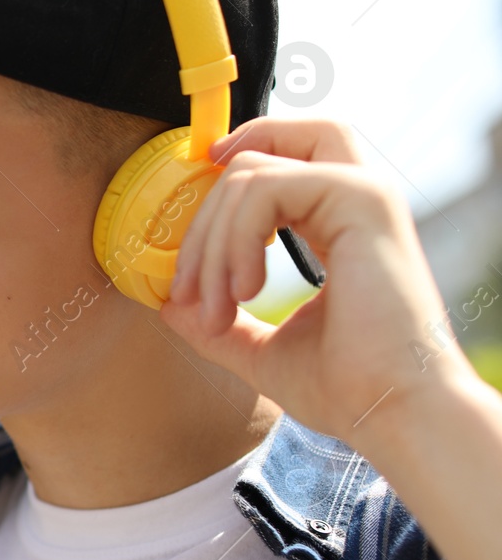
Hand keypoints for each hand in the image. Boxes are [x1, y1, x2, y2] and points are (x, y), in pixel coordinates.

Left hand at [158, 116, 481, 443]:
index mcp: (339, 222)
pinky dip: (236, 239)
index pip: (282, 157)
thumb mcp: (262, 350)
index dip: (230, 166)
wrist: (391, 411)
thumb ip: (218, 323)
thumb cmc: (344, 387)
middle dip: (205, 215)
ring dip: (212, 243)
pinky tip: (245, 291)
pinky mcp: (361, 197)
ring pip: (251, 173)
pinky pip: (266, 188)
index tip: (185, 217)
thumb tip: (167, 306)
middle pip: (264, 148)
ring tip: (216, 308)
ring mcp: (362, 192)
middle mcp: (355, 197)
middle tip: (184, 289)